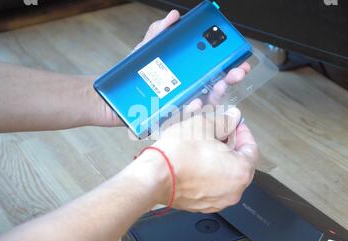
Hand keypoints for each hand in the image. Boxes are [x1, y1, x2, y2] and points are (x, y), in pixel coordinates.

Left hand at [88, 10, 250, 126]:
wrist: (109, 99)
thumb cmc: (130, 76)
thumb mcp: (145, 51)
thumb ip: (159, 33)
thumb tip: (174, 16)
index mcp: (186, 72)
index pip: (212, 68)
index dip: (227, 64)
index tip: (238, 60)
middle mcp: (187, 89)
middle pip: (215, 85)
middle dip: (229, 79)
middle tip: (236, 73)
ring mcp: (180, 105)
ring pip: (204, 102)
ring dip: (215, 95)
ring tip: (219, 86)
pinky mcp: (170, 118)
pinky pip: (184, 116)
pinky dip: (192, 110)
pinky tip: (194, 102)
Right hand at [140, 108, 258, 212]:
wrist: (154, 176)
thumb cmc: (179, 154)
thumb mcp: (204, 126)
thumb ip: (224, 120)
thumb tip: (232, 117)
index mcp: (241, 171)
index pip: (251, 148)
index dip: (242, 131)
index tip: (234, 124)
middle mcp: (233, 190)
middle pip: (237, 162)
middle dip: (228, 144)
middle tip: (219, 131)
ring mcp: (217, 200)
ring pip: (222, 173)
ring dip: (216, 156)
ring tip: (203, 141)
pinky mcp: (200, 204)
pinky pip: (209, 184)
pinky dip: (206, 170)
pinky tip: (195, 157)